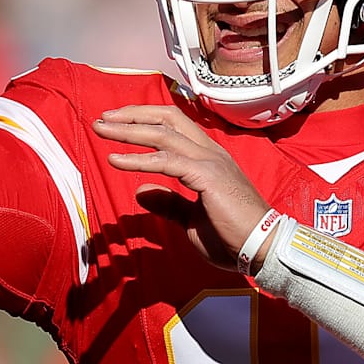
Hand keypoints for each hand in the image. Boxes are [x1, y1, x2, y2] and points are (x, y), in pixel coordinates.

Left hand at [95, 105, 271, 270]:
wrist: (262, 248)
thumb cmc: (232, 237)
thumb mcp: (191, 219)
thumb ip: (170, 203)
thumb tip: (142, 191)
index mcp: (209, 158)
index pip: (174, 124)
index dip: (144, 120)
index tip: (117, 122)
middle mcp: (210, 152)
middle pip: (167, 118)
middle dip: (133, 114)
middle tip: (103, 118)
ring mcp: (210, 161)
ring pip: (163, 134)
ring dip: (128, 130)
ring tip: (102, 130)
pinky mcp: (207, 176)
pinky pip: (166, 161)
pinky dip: (137, 159)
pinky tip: (115, 159)